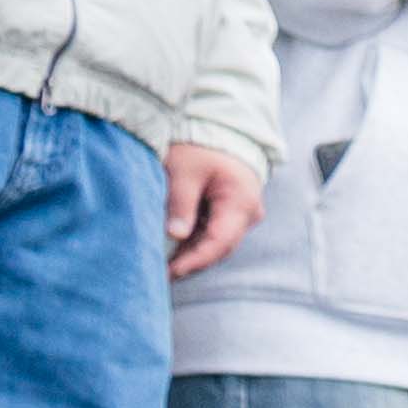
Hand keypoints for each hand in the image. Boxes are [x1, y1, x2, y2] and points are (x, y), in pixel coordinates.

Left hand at [158, 145, 254, 275]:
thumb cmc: (201, 148)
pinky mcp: (231, 215)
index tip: (170, 272)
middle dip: (191, 263)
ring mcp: (241, 215)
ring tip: (162, 267)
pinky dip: (194, 245)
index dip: (195, 260)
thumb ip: (181, 202)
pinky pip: (214, 236)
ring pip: (216, 244)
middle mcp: (247, 213)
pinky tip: (172, 253)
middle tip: (159, 276)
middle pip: (220, 248)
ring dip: (191, 256)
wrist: (220, 131)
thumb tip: (176, 235)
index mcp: (240, 201)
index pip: (220, 241)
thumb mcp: (184, 170)